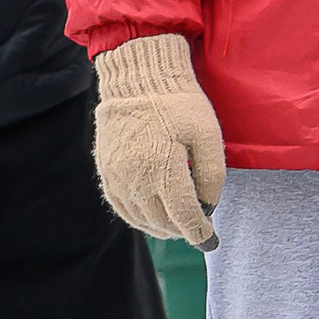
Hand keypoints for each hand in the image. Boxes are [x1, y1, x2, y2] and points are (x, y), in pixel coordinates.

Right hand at [93, 34, 227, 246]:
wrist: (138, 78)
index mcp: (163, 169)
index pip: (184, 217)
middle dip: (183, 230)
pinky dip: (140, 218)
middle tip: (198, 226)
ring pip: (141, 220)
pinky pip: (122, 208)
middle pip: (162, 223)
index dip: (200, 233)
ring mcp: (117, 178)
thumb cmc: (178, 103)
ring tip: (179, 223)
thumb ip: (213, 175)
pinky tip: (153, 216)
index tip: (210, 240)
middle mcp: (136, 179)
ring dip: (162, 227)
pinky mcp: (106, 172)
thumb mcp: (208, 134)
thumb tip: (209, 206)